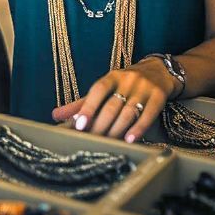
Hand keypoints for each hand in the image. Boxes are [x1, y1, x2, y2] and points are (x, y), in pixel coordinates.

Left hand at [51, 59, 176, 142]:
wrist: (159, 71)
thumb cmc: (126, 84)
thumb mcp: (105, 88)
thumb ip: (82, 103)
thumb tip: (56, 116)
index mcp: (111, 77)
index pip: (97, 90)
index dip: (87, 107)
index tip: (79, 124)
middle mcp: (127, 80)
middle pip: (112, 105)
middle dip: (100, 124)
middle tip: (92, 140)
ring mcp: (144, 88)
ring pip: (129, 111)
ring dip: (117, 129)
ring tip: (109, 143)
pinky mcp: (159, 96)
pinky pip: (148, 114)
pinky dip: (138, 128)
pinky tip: (130, 139)